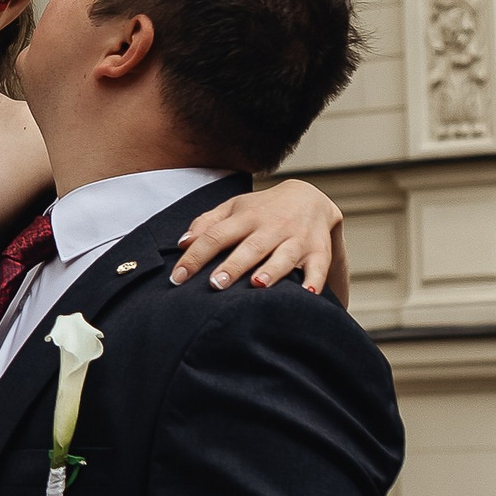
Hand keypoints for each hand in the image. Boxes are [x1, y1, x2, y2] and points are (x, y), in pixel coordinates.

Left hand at [171, 177, 344, 295]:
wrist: (311, 199)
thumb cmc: (263, 210)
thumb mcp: (234, 208)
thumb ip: (207, 223)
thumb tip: (182, 243)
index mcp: (246, 217)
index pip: (216, 235)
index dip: (195, 256)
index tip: (177, 277)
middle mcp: (272, 226)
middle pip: (251, 247)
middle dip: (234, 265)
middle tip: (216, 284)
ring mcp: (297, 239)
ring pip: (284, 256)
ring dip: (272, 271)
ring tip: (257, 285)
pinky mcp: (318, 251)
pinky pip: (318, 267)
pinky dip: (315, 281)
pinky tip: (308, 295)